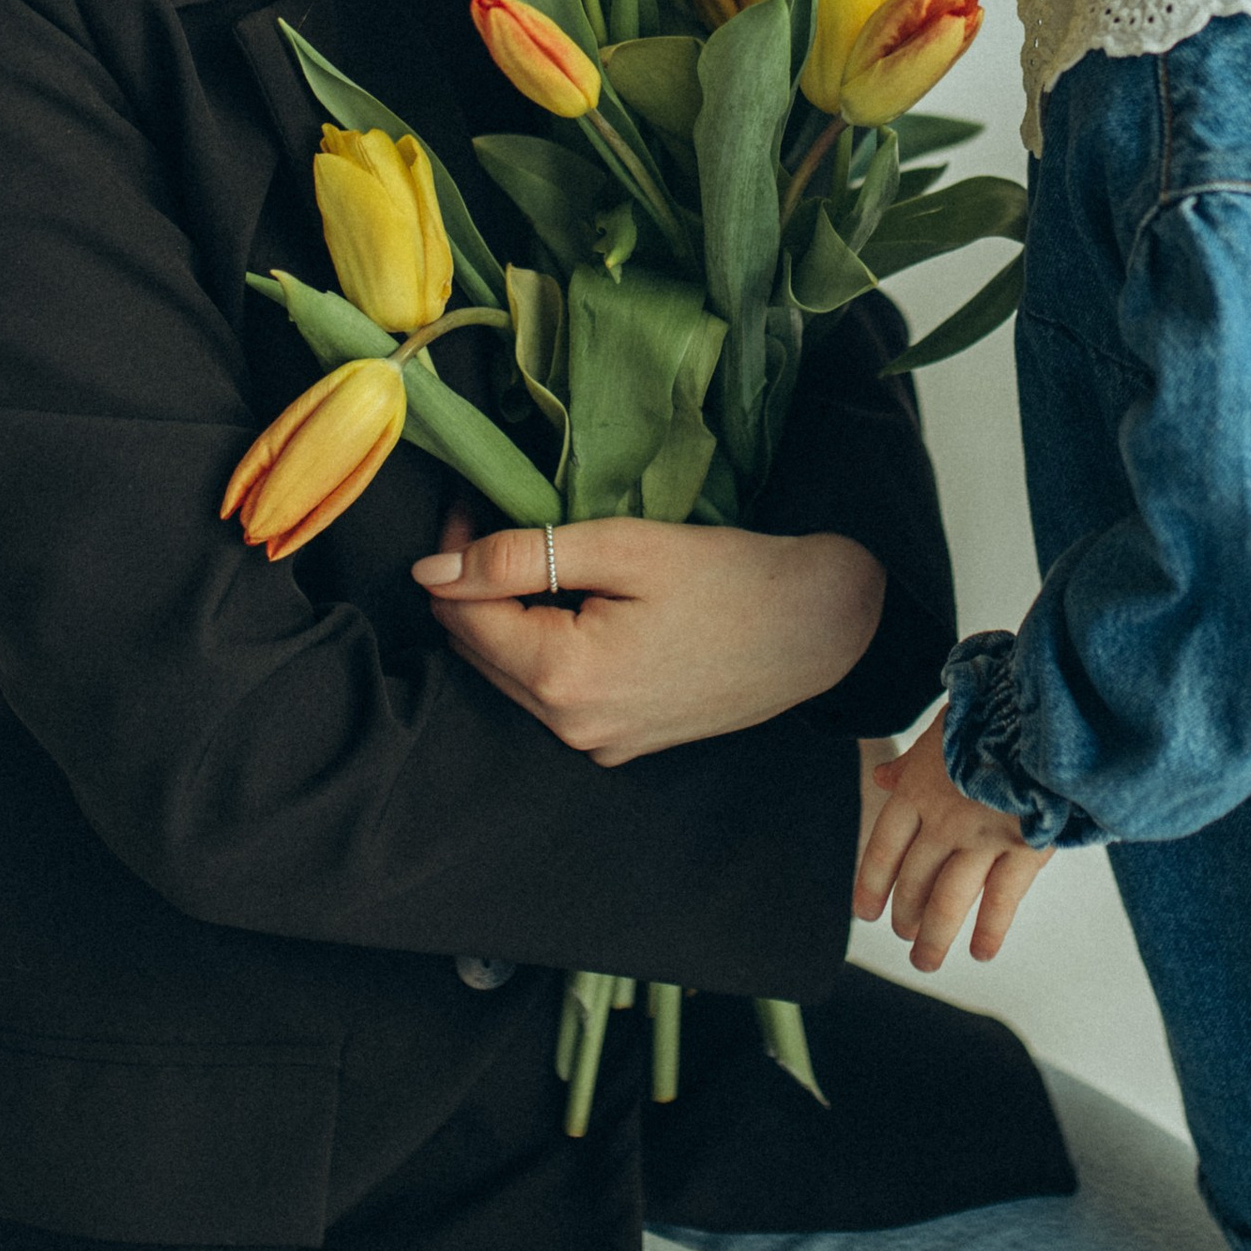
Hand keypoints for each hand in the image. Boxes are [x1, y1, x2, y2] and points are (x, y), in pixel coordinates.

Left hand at [411, 507, 882, 763]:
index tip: (472, 506)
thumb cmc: (730, 577)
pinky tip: (576, 606)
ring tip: (538, 558)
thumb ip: (520, 557)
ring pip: (511, 675)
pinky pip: (552, 696)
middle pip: (478, 652)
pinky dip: (546, 648)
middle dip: (475, 587)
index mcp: (565, 680)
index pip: (462, 618)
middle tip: (497, 521)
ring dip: (509, 617)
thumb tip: (431, 574)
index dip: (454, 558)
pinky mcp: (620, 744)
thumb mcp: (623, 547)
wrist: (819, 627)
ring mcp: (597, 744)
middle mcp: (572, 728)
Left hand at [853, 710, 1050, 970]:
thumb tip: (882, 777)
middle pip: (914, 881)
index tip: (867, 912)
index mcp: (917, 788)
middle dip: (906, 915)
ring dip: (934, 936)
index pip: (884, 848)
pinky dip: (989, 929)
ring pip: (948, 900)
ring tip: (926, 960)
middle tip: (905, 937)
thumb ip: (912, 761)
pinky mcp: (1023, 847)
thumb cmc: (992, 708)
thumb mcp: (941, 728)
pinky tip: (981, 951)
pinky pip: (1001, 899)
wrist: (1043, 708)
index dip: (872, 883)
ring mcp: (981, 838)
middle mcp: (942, 820)